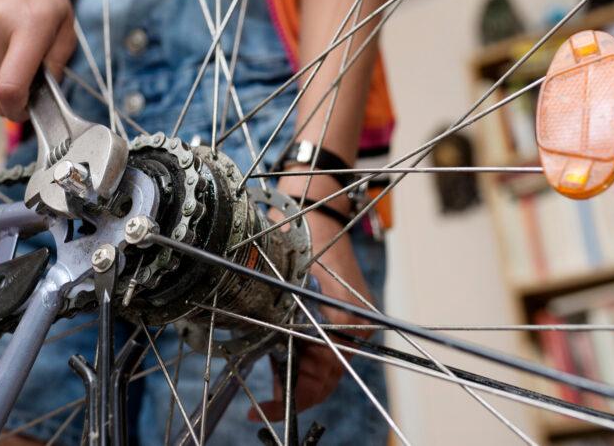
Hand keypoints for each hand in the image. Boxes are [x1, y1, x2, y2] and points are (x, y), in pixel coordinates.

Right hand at [0, 0, 75, 120]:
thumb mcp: (65, 21)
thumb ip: (59, 61)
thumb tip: (45, 95)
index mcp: (27, 25)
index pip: (10, 87)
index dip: (19, 110)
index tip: (29, 110)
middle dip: (15, 99)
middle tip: (31, 80)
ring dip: (2, 78)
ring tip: (15, 47)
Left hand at [252, 173, 373, 421]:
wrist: (319, 206)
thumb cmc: (306, 233)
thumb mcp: (288, 277)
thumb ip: (280, 316)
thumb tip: (259, 350)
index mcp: (346, 319)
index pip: (325, 375)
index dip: (295, 398)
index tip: (265, 408)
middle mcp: (354, 325)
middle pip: (324, 375)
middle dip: (293, 390)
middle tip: (261, 401)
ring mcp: (348, 320)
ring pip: (321, 364)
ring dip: (294, 375)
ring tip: (265, 386)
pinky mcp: (339, 314)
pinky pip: (320, 347)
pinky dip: (298, 357)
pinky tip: (276, 361)